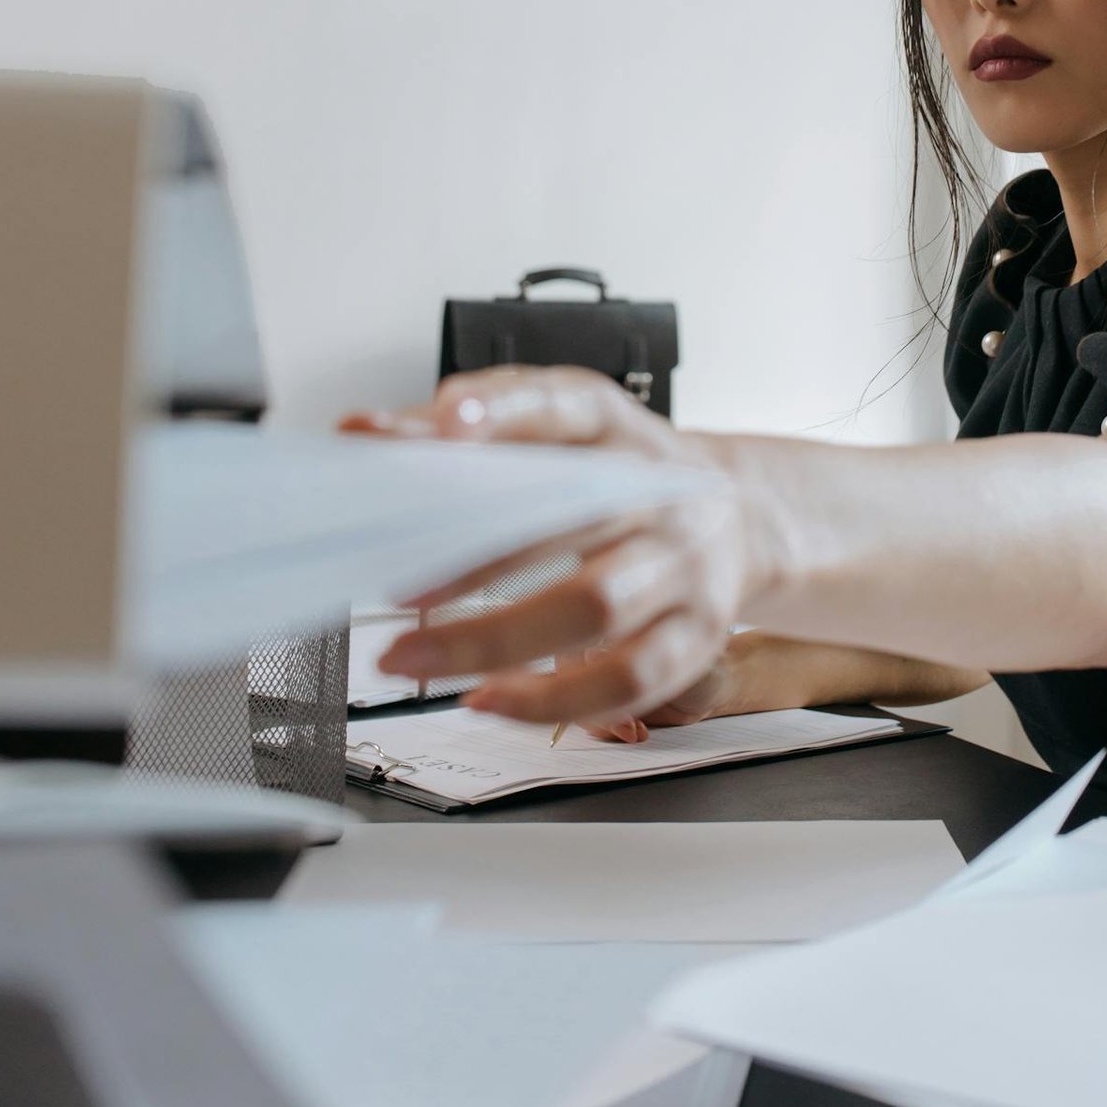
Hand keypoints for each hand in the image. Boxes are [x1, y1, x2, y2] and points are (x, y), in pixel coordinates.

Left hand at [341, 367, 766, 726]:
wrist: (739, 516)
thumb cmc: (620, 474)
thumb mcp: (560, 431)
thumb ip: (469, 429)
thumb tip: (367, 435)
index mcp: (617, 426)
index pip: (564, 407)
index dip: (505, 414)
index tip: (445, 426)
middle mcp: (658, 491)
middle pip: (570, 521)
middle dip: (471, 558)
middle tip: (390, 585)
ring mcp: (682, 565)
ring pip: (594, 607)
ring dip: (492, 640)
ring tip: (410, 657)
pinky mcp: (695, 635)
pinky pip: (626, 680)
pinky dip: (550, 700)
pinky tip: (488, 699)